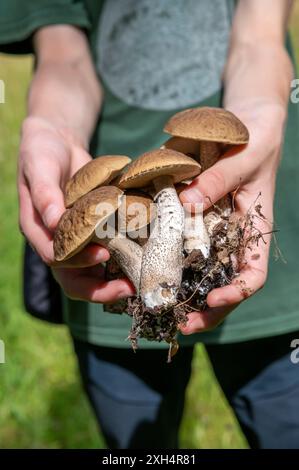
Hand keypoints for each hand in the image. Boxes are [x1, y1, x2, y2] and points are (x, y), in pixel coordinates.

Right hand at [18, 116, 134, 301]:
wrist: (58, 143)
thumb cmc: (42, 153)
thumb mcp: (39, 166)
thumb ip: (44, 193)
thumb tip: (54, 221)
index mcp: (39, 231)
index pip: (55, 258)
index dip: (77, 262)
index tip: (102, 254)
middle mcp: (57, 241)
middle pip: (75, 279)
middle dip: (101, 288)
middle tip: (130, 286)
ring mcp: (77, 239)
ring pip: (93, 273)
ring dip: (116, 280)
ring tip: (141, 280)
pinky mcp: (95, 232)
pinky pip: (108, 250)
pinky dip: (125, 256)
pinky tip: (145, 255)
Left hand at [179, 100, 285, 333]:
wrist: (246, 125)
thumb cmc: (254, 140)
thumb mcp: (243, 157)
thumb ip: (219, 179)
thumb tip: (186, 203)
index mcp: (254, 230)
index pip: (253, 274)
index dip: (236, 293)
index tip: (214, 297)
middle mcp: (233, 238)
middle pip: (223, 286)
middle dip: (205, 311)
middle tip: (179, 323)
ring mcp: (211, 233)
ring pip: (200, 275)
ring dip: (182, 296)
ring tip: (158, 308)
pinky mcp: (191, 221)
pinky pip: (180, 247)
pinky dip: (167, 263)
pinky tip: (147, 271)